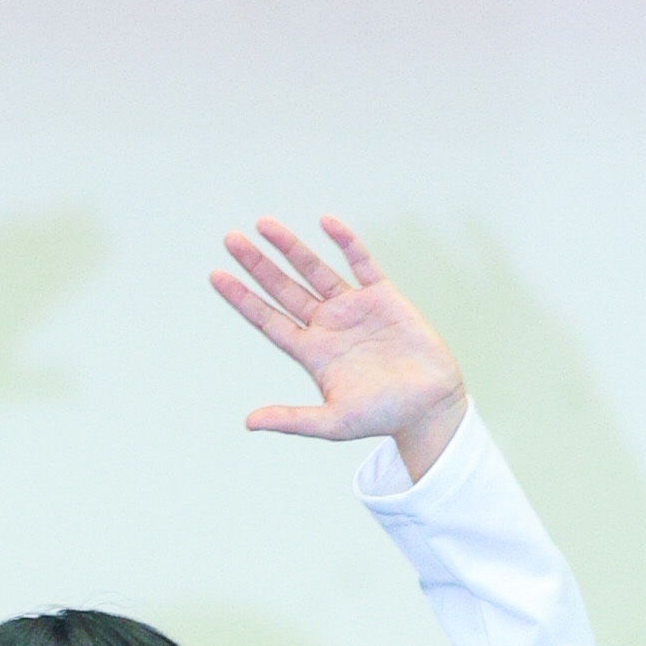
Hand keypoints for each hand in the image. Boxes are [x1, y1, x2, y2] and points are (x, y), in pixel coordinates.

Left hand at [211, 217, 467, 481]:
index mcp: (312, 353)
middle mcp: (327, 325)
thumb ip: (291, 420)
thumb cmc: (382, 417)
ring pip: (315, 269)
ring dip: (290, 247)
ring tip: (263, 224)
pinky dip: (345, 242)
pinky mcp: (382, 295)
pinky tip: (326, 222)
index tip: (217, 276)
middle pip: (284, 288)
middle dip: (258, 264)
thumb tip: (249, 422)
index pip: (268, 320)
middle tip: (230, 239)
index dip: (243, 298)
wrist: (429, 406)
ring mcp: (353, 307)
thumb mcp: (332, 423)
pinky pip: (361, 262)